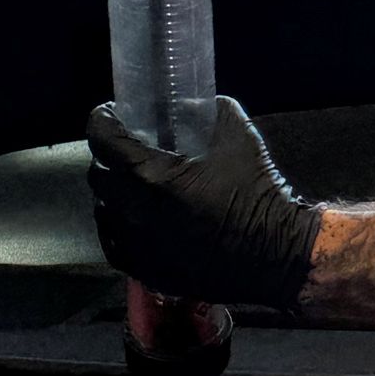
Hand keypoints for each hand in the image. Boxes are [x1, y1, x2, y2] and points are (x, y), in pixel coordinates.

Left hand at [87, 96, 321, 310]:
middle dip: (106, 158)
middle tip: (125, 151)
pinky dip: (120, 228)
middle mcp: (135, 212)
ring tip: (133, 188)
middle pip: (98, 178)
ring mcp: (139, 247)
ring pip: (104, 213)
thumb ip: (209, 112)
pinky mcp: (148, 271)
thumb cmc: (257, 192)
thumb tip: (191, 104)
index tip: (111, 115)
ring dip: (113, 195)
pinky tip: (136, 221)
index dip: (102, 121)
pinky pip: (117, 245)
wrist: (277, 254)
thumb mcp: (238, 136)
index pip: (104, 141)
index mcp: (152, 176)